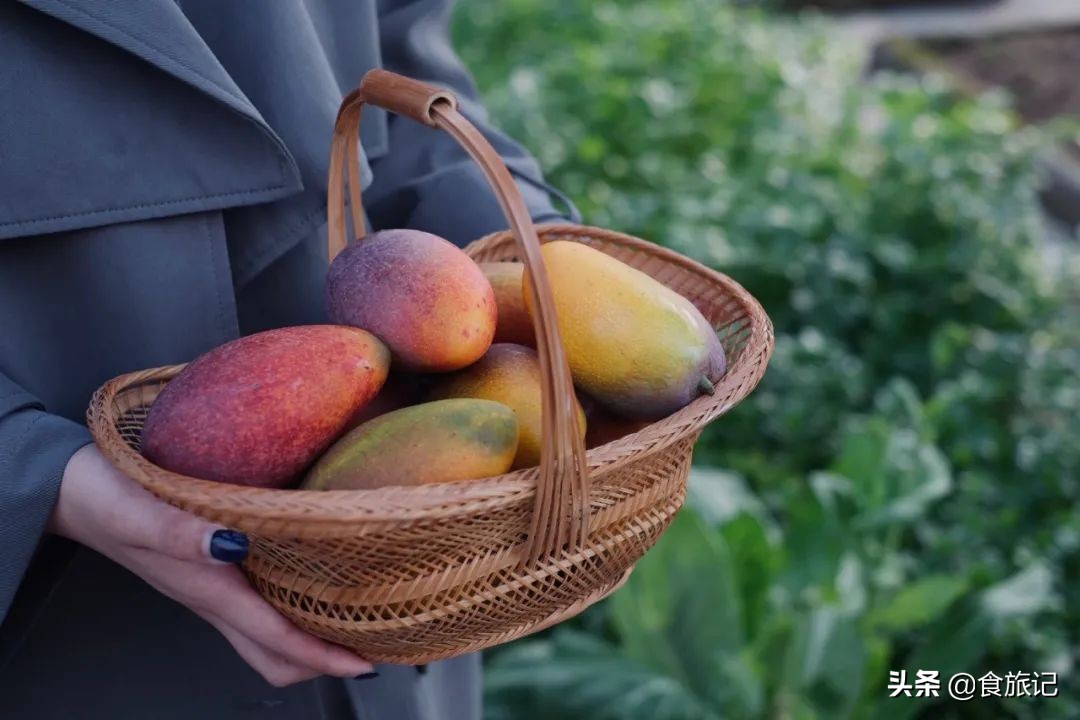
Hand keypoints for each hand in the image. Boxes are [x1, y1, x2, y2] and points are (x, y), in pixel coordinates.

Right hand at [49, 444, 373, 686]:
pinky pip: (251, 613)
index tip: (364, 659)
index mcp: (207, 588)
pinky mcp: (203, 574)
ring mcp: (206, 591)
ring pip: (262, 639)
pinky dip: (284, 615)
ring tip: (349, 621)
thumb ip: (183, 533)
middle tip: (368, 644)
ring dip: (305, 641)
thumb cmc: (104, 496)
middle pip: (273, 655)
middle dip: (321, 660)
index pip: (276, 638)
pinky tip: (308, 586)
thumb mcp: (142, 509)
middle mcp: (211, 599)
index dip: (322, 655)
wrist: (69, 493)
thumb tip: (232, 546)